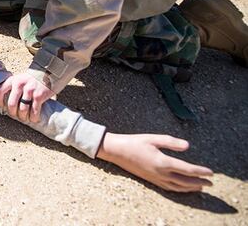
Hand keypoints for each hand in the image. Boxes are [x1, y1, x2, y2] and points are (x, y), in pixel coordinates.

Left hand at [0, 71, 54, 122]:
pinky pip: (34, 111)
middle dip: (13, 113)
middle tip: (16, 116)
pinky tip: (34, 119)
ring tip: (25, 118)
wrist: (50, 71)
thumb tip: (8, 101)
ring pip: (22, 109)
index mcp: (14, 80)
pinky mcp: (39, 95)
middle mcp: (20, 84)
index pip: (0, 91)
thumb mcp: (22, 78)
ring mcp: (29, 90)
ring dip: (23, 117)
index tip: (2, 107)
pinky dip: (33, 117)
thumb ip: (15, 86)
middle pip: (11, 104)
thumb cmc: (35, 77)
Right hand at [96, 133, 212, 191]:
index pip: (187, 169)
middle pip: (185, 181)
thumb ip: (171, 142)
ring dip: (191, 188)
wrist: (117, 151)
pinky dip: (179, 189)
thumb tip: (188, 146)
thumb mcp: (153, 138)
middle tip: (211, 183)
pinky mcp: (151, 180)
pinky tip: (182, 188)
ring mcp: (155, 178)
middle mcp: (160, 173)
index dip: (201, 171)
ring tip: (200, 187)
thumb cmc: (135, 142)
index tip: (211, 172)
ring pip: (177, 187)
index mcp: (163, 162)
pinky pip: (169, 188)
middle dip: (199, 182)